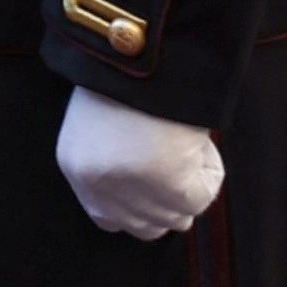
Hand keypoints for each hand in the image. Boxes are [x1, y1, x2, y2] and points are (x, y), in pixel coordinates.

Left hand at [56, 83, 225, 240]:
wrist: (144, 59)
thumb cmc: (128, 81)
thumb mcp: (104, 126)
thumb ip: (117, 164)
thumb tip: (155, 190)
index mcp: (76, 168)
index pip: (108, 218)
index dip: (138, 208)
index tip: (159, 187)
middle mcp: (97, 188)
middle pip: (145, 227)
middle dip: (169, 204)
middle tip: (182, 166)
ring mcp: (131, 191)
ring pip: (177, 217)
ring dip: (190, 186)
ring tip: (187, 145)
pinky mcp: (168, 186)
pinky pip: (201, 197)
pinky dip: (209, 173)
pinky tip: (199, 144)